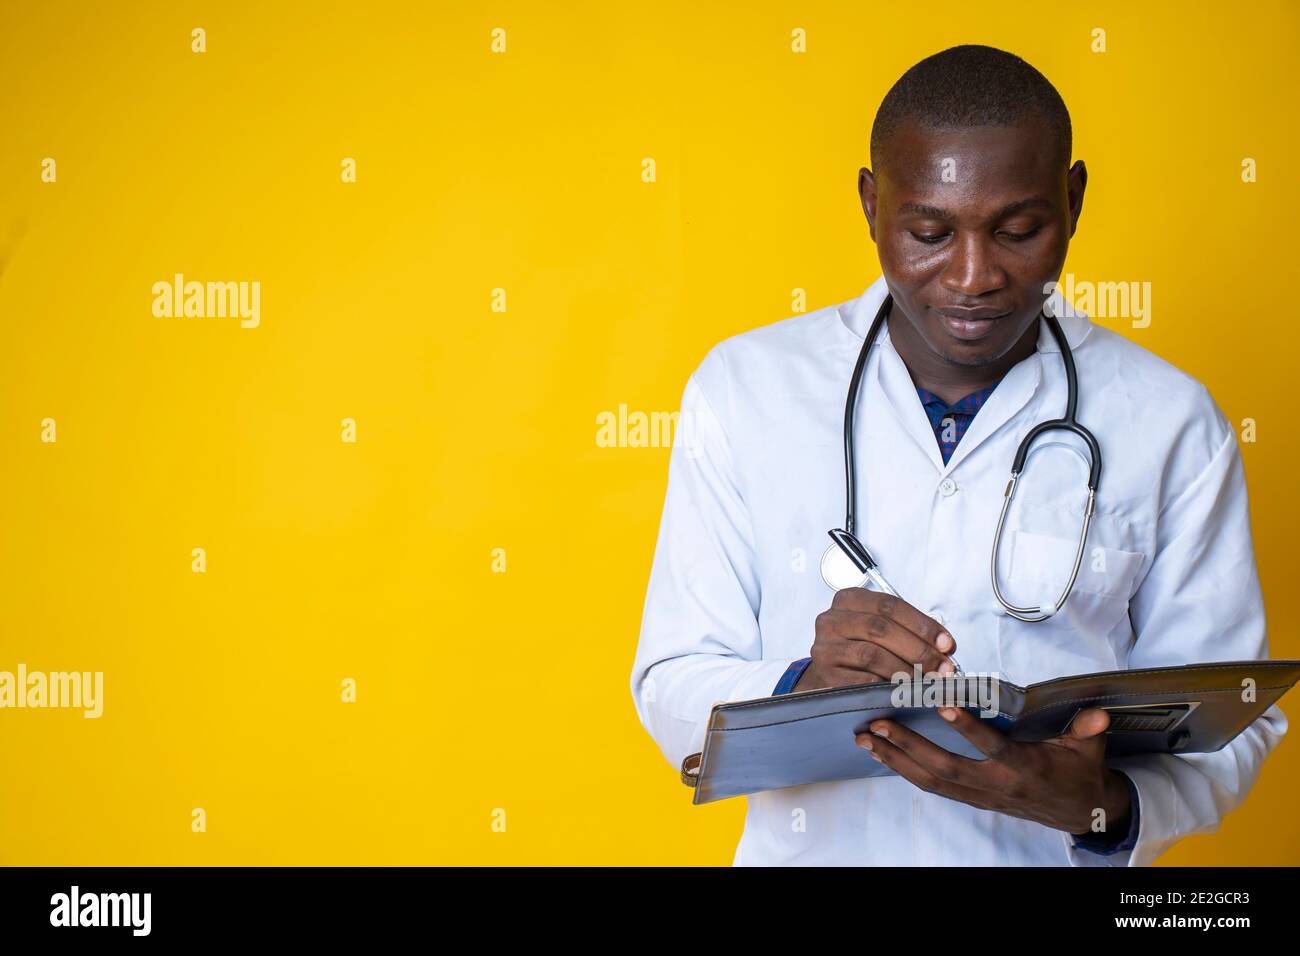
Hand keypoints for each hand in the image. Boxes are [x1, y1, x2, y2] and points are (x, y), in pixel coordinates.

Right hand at [797, 589, 956, 690]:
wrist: (830, 671)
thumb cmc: (860, 646)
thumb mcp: (879, 628)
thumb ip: (907, 630)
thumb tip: (943, 647)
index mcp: (849, 600)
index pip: (889, 605)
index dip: (922, 624)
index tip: (946, 643)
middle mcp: (832, 620)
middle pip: (880, 628)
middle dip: (918, 649)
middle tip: (943, 667)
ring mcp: (825, 648)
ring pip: (871, 655)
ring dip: (906, 670)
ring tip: (928, 681)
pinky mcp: (825, 675)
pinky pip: (861, 681)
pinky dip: (887, 687)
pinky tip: (905, 692)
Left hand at [856, 705, 1131, 836]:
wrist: (1080, 811)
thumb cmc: (1079, 770)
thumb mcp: (1089, 749)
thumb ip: (1087, 730)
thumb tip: (1097, 714)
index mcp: (1025, 768)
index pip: (993, 747)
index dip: (968, 728)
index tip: (943, 704)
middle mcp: (996, 784)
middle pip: (946, 767)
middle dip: (908, 745)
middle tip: (877, 722)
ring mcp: (980, 794)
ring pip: (931, 779)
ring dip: (895, 758)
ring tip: (864, 737)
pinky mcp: (971, 798)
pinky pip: (932, 785)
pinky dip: (904, 769)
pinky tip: (881, 753)